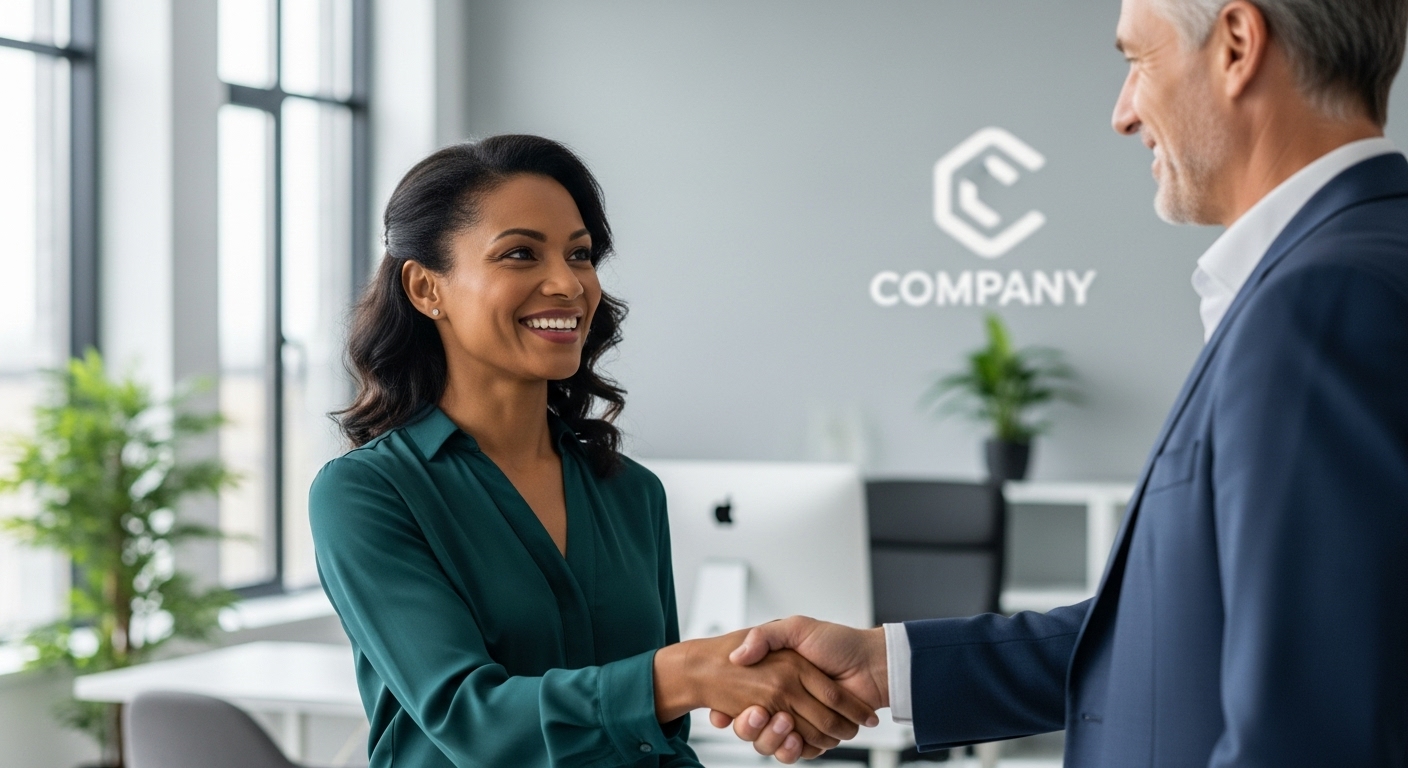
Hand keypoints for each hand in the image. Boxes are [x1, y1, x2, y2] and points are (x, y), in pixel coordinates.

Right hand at [653, 629, 876, 761]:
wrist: (874, 663)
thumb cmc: (839, 642)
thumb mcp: (797, 628)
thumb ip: (765, 636)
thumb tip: (737, 655)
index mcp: (775, 677)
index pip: (740, 701)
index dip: (728, 711)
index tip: (720, 714)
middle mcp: (784, 700)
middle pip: (753, 727)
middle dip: (749, 727)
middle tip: (757, 714)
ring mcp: (800, 720)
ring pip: (771, 743)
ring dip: (771, 739)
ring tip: (781, 724)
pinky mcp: (817, 736)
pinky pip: (797, 751)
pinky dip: (794, 749)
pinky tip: (795, 737)